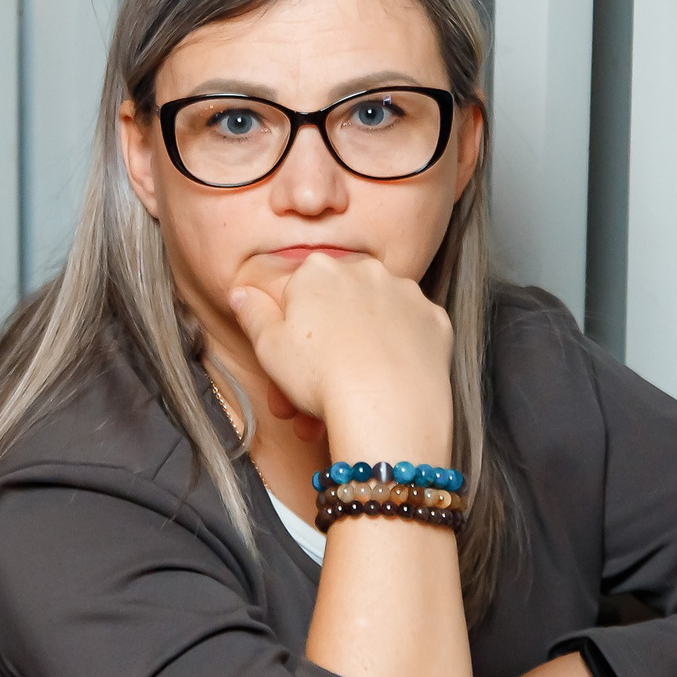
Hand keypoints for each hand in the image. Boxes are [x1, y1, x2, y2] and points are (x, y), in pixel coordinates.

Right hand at [229, 253, 453, 458]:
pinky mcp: (434, 320)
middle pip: (338, 306)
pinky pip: (410, 333)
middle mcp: (365, 269)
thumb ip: (252, 313)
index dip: (289, 331)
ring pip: (374, 319)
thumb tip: (242, 292)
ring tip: (347, 398)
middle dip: (322, 346)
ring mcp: (405, 293)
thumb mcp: (267, 347)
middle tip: (310, 393)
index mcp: (318, 270)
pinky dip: (398, 352)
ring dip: (360, 349)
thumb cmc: (319, 376)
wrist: (385, 407)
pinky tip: (386, 380)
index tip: (288, 363)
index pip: (297, 293)